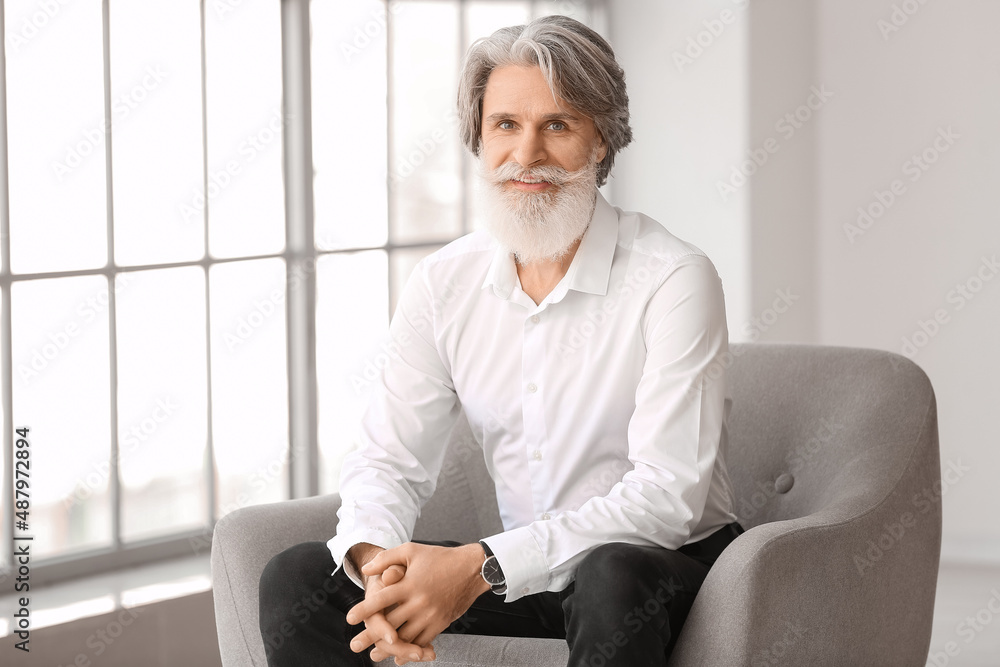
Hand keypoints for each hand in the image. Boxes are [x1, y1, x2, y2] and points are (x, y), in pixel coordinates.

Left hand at [347, 543, 488, 655]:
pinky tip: (399, 656)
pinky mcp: (441, 623)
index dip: (364, 610)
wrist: (472, 568)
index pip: (382, 600)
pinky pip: (422, 641)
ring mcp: (430, 615)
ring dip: (388, 648)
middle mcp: (418, 602)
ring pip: (406, 637)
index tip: (350, 619)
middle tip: (354, 645)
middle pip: (390, 624)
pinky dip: (410, 650)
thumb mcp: (412, 551)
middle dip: (370, 636)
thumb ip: (387, 559)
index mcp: (409, 584)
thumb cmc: (440, 557)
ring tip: (374, 655)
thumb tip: (367, 570)